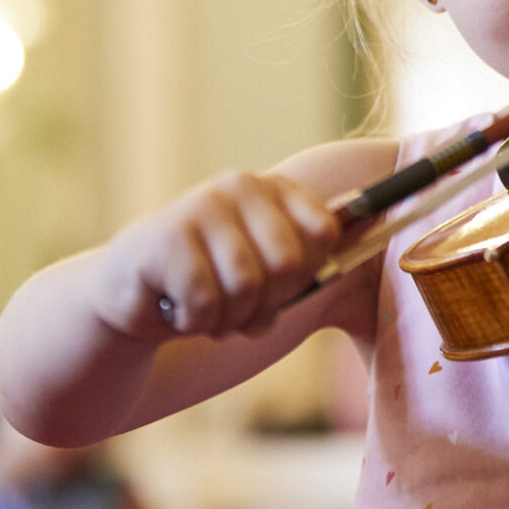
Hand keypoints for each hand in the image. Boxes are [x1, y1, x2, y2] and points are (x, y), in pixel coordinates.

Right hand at [94, 170, 341, 340]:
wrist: (132, 297)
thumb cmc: (213, 283)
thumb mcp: (269, 269)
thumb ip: (314, 251)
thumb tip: (376, 216)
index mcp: (274, 190)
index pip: (326, 233)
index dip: (307, 275)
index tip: (278, 286)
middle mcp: (240, 187)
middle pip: (288, 265)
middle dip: (265, 304)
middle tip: (236, 306)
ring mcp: (200, 207)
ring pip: (245, 287)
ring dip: (227, 317)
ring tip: (206, 308)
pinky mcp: (164, 237)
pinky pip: (204, 301)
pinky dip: (194, 321)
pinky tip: (176, 308)